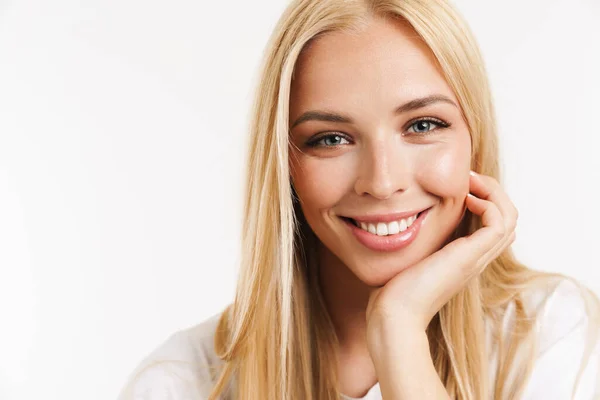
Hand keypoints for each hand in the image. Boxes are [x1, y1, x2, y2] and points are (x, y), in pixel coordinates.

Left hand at [365, 171, 516, 335]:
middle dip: (492, 191)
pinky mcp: (471, 256)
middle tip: (468, 178)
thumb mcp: (409, 257)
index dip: (485, 200)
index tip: (461, 185)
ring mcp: (476, 257)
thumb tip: (400, 223)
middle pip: (508, 218)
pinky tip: (466, 199)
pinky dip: (489, 204)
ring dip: (494, 192)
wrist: (395, 313)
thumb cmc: (395, 290)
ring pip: (510, 218)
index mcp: (464, 257)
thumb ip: (416, 242)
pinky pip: (500, 223)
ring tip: (471, 182)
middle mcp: (476, 257)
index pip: (494, 225)